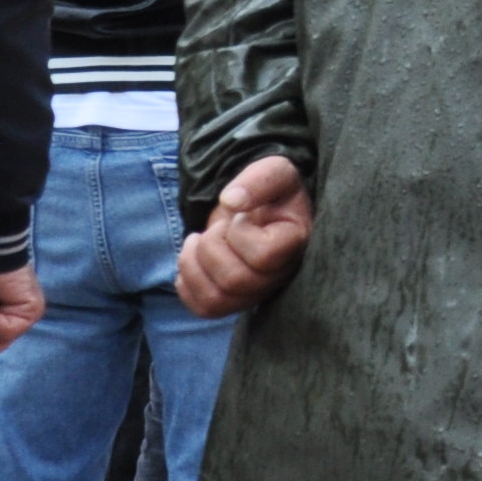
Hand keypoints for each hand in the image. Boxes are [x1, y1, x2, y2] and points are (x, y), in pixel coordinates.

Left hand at [176, 155, 315, 317]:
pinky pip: (205, 308)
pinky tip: (192, 259)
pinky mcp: (235, 300)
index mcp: (296, 244)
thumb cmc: (272, 192)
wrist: (263, 207)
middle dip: (211, 246)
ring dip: (192, 266)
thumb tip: (231, 201)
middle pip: (235, 281)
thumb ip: (259, 180)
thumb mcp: (273, 172)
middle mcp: (281, 276)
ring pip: (216, 300)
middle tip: (216, 227)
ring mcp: (258, 292)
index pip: (264, 256)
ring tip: (197, 242)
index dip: (240, 234)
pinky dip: (186, 284)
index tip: (241, 216)